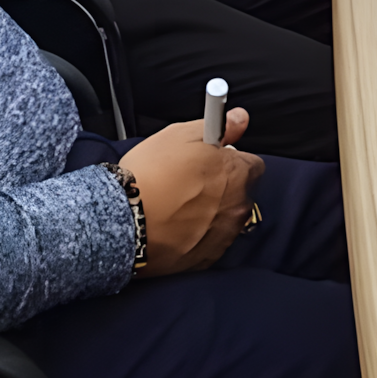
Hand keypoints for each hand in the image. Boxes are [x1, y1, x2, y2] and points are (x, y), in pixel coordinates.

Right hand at [116, 110, 262, 274]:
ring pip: (227, 218)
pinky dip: (199, 235)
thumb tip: (240, 119)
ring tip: (178, 206)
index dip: (231, 161)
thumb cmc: (152, 174)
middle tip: (191, 182)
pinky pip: (210, 242)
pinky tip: (175, 227)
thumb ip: (218, 126)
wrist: (124, 221)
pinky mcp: (207, 258)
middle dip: (224, 187)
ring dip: (212, 211)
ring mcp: (224, 235)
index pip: (252, 164)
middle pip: (241, 192)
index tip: (212, 161)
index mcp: (238, 174)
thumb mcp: (181, 135)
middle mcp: (239, 206)